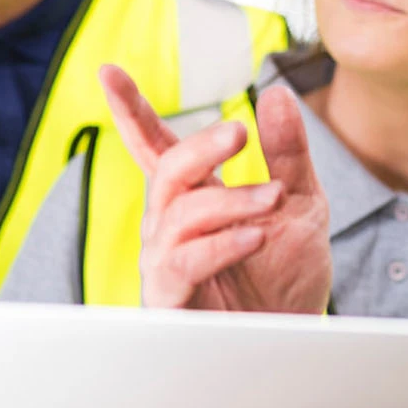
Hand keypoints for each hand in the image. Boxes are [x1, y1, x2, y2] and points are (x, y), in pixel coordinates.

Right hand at [100, 65, 330, 312]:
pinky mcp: (172, 298)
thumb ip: (287, 152)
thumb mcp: (299, 202)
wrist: (297, 336)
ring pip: (180, 214)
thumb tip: (277, 94)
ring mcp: (167, 261)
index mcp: (194, 195)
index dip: (131, 110)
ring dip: (230, 201)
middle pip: (167, 171)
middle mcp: (172, 224)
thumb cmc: (287, 274)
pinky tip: (255, 236)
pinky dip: (221, 244)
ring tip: (273, 199)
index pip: (157, 146)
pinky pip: (184, 262)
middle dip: (200, 147)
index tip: (108, 71)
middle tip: (238, 130)